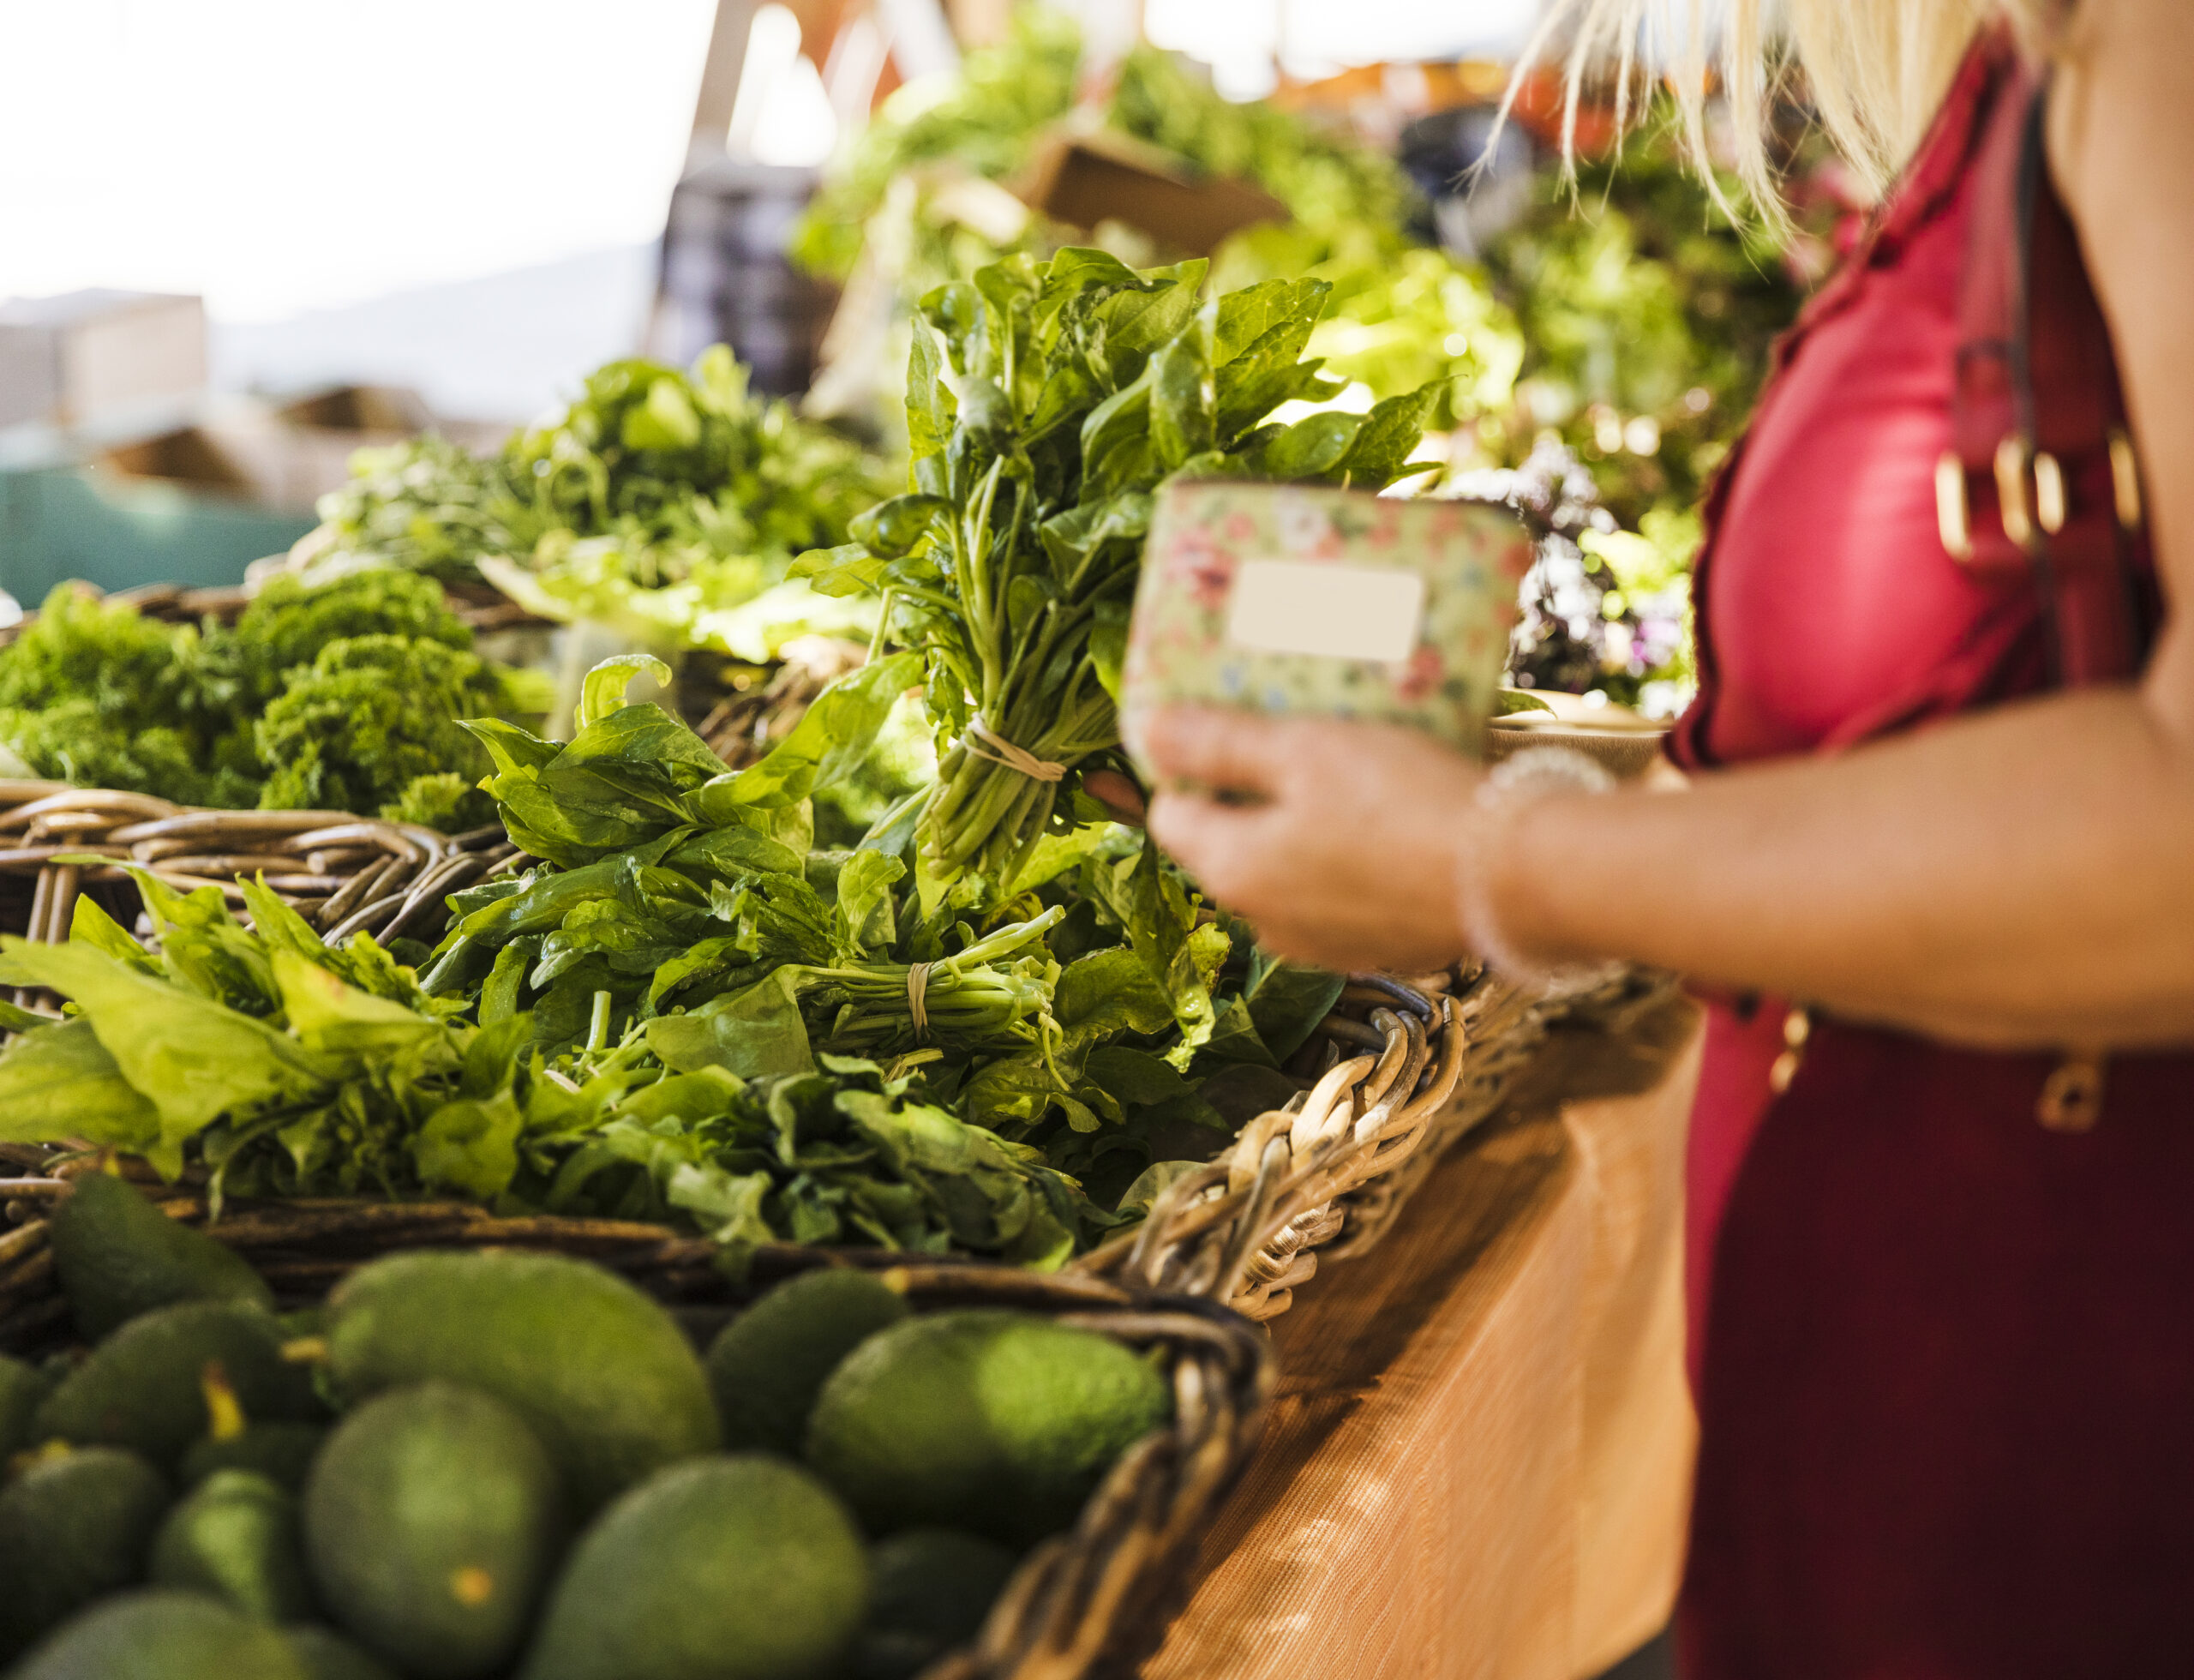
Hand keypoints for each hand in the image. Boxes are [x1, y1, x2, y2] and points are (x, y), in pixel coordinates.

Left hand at [1140, 705, 1484, 972]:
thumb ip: (1218, 744)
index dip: (1190, 765)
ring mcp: (1319, 945)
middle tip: (1299, 739)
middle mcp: (1262, 923)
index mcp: (1230, 871)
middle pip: (1228, 844)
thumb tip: (1145, 731)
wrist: (1514, 878)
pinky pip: (1338, 893)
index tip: (1230, 725)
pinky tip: (1392, 821)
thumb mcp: (1304, 750)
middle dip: (1251, 793)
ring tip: (1352, 773)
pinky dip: (1349, 857)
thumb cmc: (1401, 802)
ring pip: (1286, 870)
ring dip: (1304, 825)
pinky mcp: (1373, 949)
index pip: (1170, 815)